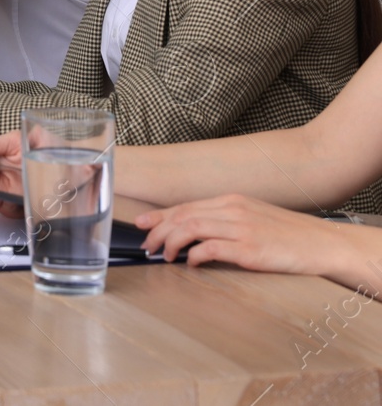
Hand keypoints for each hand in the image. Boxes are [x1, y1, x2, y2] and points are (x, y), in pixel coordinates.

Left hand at [134, 194, 354, 274]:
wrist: (323, 243)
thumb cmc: (288, 234)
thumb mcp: (253, 217)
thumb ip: (225, 220)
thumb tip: (195, 231)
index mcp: (232, 200)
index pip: (186, 206)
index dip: (160, 216)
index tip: (141, 225)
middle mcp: (233, 210)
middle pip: (183, 215)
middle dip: (158, 230)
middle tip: (147, 245)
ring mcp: (242, 228)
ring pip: (191, 228)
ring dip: (171, 243)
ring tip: (164, 256)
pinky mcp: (250, 249)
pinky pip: (212, 249)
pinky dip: (195, 255)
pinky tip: (190, 264)